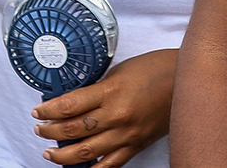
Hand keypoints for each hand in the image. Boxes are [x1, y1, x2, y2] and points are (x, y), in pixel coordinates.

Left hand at [33, 48, 177, 166]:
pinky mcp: (136, 145)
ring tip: (50, 152)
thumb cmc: (156, 69)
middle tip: (40, 128)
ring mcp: (127, 134)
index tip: (38, 110)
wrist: (187, 80)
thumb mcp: (120, 70)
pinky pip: (110, 164)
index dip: (48, 110)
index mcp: (111, 91)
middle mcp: (117, 115)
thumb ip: (98, 87)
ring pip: (86, 152)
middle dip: (50, 131)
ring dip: (63, 155)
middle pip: (72, 130)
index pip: (69, 105)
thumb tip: (76, 100)